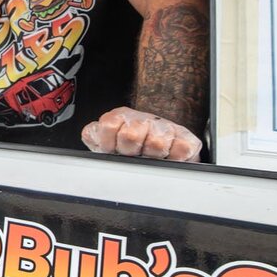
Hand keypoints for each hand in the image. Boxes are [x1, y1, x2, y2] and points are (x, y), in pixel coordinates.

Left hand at [81, 107, 201, 161]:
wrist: (163, 151)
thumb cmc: (129, 149)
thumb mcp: (104, 143)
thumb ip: (94, 137)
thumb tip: (91, 135)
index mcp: (120, 118)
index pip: (109, 125)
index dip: (108, 143)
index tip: (111, 150)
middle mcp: (142, 120)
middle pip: (130, 136)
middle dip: (130, 151)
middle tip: (133, 155)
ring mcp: (165, 128)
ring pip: (156, 144)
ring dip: (152, 156)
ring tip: (150, 157)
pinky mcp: (186, 138)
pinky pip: (181, 150)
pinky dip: (174, 158)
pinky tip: (167, 158)